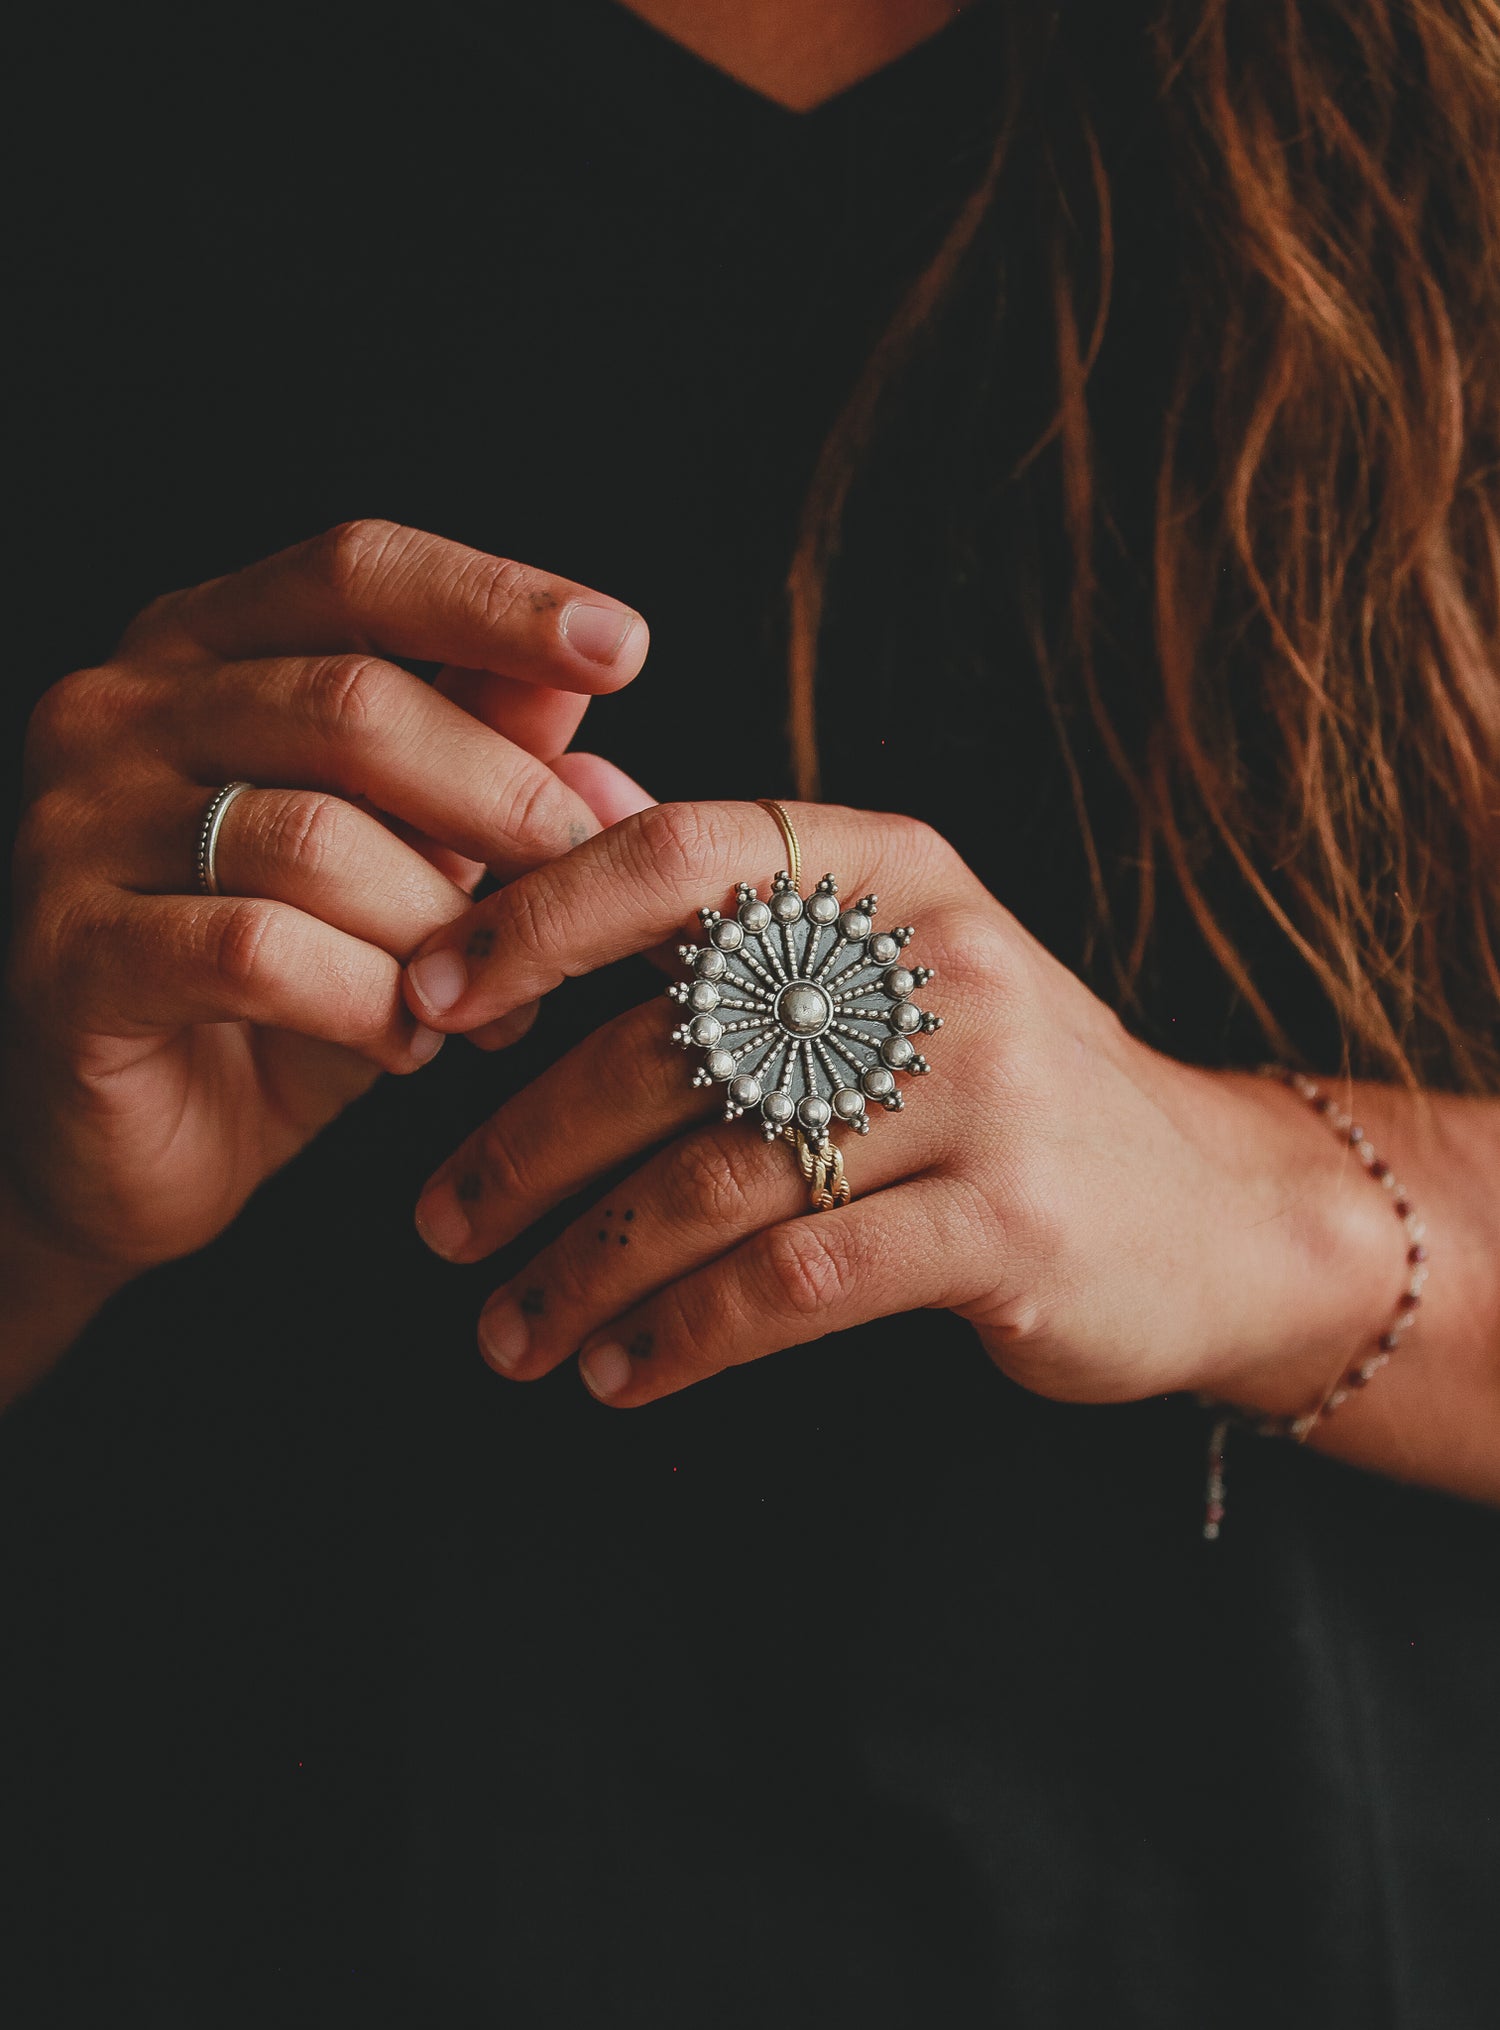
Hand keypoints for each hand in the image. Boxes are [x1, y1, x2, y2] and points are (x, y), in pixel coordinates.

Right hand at [2, 520, 651, 1284]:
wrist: (140, 1141)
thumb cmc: (286, 984)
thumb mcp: (403, 859)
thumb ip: (482, 763)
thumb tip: (595, 710)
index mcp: (203, 645)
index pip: (356, 572)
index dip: (494, 601)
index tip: (622, 644)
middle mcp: (121, 708)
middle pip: (352, 702)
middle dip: (500, 798)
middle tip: (582, 883)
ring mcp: (77, 825)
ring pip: (313, 837)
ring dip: (439, 925)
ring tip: (493, 999)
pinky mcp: (68, 951)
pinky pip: (256, 951)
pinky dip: (365, 1000)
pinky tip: (408, 1044)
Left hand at [404, 801, 1396, 1415]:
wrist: (1212, 1210)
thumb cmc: (1003, 1082)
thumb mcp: (890, 955)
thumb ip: (731, 886)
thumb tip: (569, 785)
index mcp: (888, 870)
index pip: (682, 854)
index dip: (533, 918)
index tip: (423, 1001)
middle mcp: (939, 956)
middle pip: (672, 1042)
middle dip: (525, 1145)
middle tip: (439, 1224)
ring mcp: (985, 1088)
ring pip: (718, 1180)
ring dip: (585, 1268)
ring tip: (507, 1334)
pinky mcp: (1013, 1221)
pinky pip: (798, 1281)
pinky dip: (685, 1337)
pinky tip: (621, 1375)